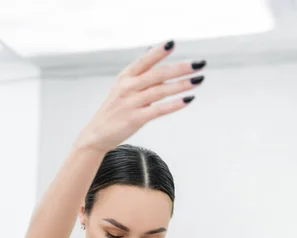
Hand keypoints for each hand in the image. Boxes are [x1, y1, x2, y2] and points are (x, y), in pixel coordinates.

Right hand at [74, 40, 205, 152]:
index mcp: (125, 76)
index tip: (173, 43)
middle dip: (181, 68)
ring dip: (182, 85)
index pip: (145, 60)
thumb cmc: (114, 111)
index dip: (159, 51)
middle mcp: (128, 87)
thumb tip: (157, 57)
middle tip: (199, 63)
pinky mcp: (135, 119)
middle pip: (158, 74)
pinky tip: (187, 100)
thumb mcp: (122, 88)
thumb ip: (140, 75)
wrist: (97, 134)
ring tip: (198, 80)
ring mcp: (131, 103)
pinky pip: (158, 110)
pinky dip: (174, 104)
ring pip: (161, 90)